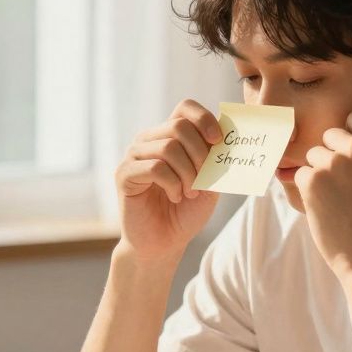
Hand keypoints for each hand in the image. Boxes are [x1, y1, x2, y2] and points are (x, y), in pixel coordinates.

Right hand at [114, 99, 222, 261]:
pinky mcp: (124, 174)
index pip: (185, 107)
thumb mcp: (209, 182)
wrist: (163, 244)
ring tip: (189, 192)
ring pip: (168, 148)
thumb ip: (214, 159)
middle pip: (178, 126)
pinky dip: (172, 184)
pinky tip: (174, 197)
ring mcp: (134, 155)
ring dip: (188, 174)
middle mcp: (148, 140)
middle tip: (203, 179)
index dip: (204, 119)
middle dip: (200, 154)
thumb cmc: (185, 212)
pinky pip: (155, 168)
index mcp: (168, 136)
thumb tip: (227, 138)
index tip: (218, 141)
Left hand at [294, 111, 351, 277]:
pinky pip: (302, 173)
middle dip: (333, 155)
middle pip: (331, 135)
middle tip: (345, 187)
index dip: (351, 138)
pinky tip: (326, 209)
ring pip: (314, 155)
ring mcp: (335, 163)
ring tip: (338, 201)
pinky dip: (308, 190)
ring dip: (320, 174)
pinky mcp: (313, 179)